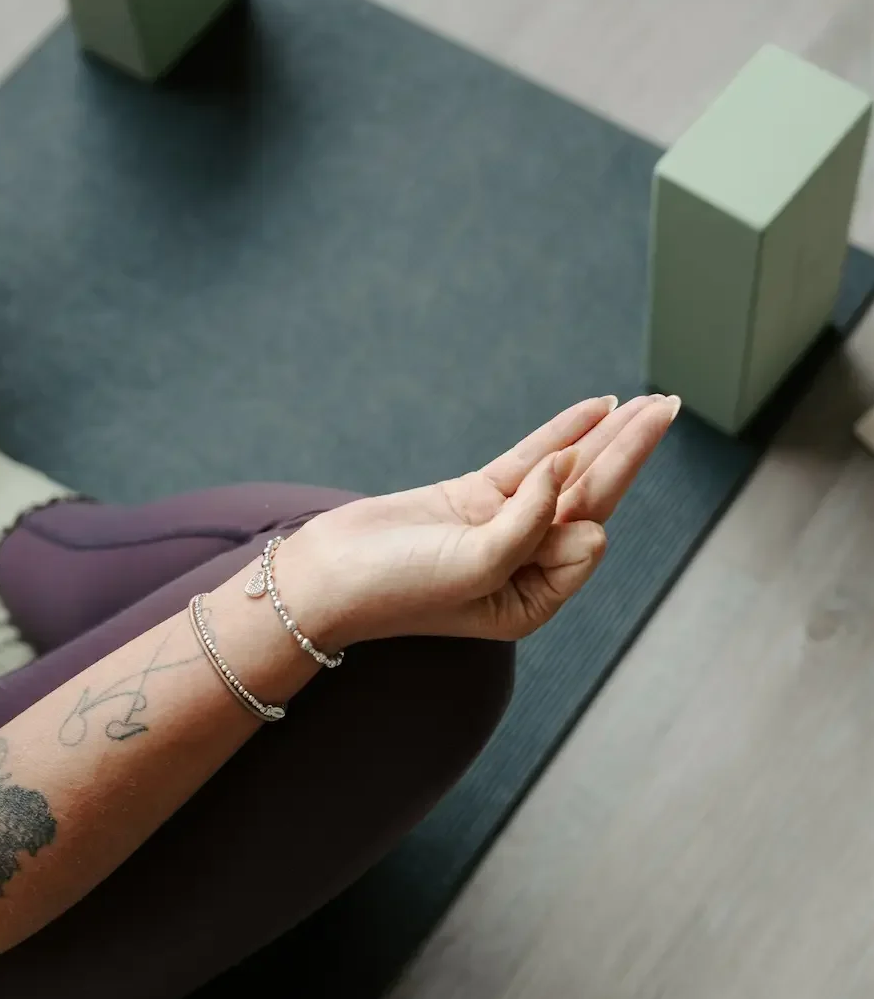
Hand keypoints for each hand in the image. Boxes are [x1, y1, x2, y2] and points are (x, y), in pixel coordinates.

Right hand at [282, 393, 680, 648]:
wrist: (327, 577)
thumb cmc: (397, 588)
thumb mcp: (475, 567)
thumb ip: (529, 524)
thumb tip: (571, 470)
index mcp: (534, 597)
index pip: (586, 538)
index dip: (598, 497)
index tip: (573, 476)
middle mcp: (526, 563)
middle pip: (591, 495)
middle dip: (631, 450)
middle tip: (670, 404)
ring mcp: (501, 526)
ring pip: (566, 471)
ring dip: (605, 435)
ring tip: (647, 401)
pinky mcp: (475, 498)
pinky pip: (529, 460)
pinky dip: (560, 433)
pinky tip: (595, 408)